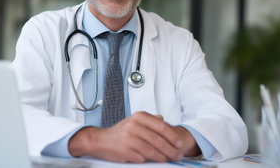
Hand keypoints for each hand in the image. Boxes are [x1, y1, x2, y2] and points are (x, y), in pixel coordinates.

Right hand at [68, 111, 192, 162]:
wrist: (100, 140)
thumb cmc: (120, 132)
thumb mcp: (134, 121)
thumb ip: (149, 120)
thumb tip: (162, 119)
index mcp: (139, 116)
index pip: (161, 126)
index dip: (172, 136)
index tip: (179, 144)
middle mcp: (134, 125)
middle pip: (158, 140)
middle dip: (171, 150)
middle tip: (178, 155)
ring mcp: (129, 138)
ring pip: (152, 150)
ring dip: (163, 157)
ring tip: (169, 160)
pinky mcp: (125, 150)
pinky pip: (142, 158)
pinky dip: (150, 161)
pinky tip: (155, 162)